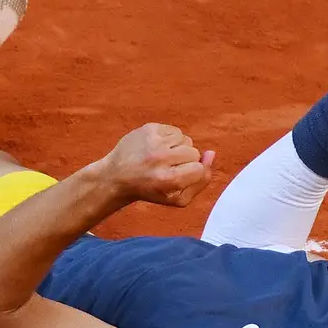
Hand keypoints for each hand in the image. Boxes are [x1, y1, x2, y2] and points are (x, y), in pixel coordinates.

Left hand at [94, 123, 215, 206]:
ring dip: (178, 148)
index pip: (199, 169)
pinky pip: (174, 130)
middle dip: (185, 160)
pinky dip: (170, 138)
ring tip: (162, 157)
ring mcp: (153, 141)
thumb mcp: (177, 198)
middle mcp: (160, 158)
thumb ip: (200, 181)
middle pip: (194, 152)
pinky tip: (157, 147)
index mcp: (167, 179)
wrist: (116, 176)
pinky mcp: (149, 128)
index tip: (178, 176)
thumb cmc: (150, 190)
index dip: (192, 172)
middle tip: (167, 168)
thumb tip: (211, 154)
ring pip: (185, 139)